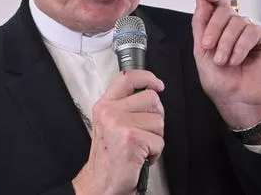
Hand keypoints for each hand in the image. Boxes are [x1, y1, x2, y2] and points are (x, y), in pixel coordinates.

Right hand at [72, 70, 164, 194]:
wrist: (101, 183)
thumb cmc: (108, 157)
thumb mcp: (109, 124)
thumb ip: (124, 106)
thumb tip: (149, 94)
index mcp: (104, 105)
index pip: (127, 77)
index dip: (147, 77)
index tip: (157, 84)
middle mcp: (110, 112)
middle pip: (151, 98)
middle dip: (155, 117)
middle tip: (144, 131)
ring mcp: (120, 124)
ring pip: (159, 121)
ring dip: (155, 137)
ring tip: (140, 146)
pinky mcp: (132, 139)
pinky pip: (159, 141)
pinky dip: (155, 153)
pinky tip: (141, 156)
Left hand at [191, 0, 260, 129]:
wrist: (234, 99)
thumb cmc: (219, 80)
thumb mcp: (201, 49)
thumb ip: (201, 23)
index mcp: (219, 27)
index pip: (218, 3)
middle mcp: (235, 27)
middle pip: (225, 10)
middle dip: (214, 29)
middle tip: (209, 47)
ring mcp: (251, 32)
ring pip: (238, 21)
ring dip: (227, 42)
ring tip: (224, 61)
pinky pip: (252, 31)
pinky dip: (241, 46)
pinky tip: (237, 59)